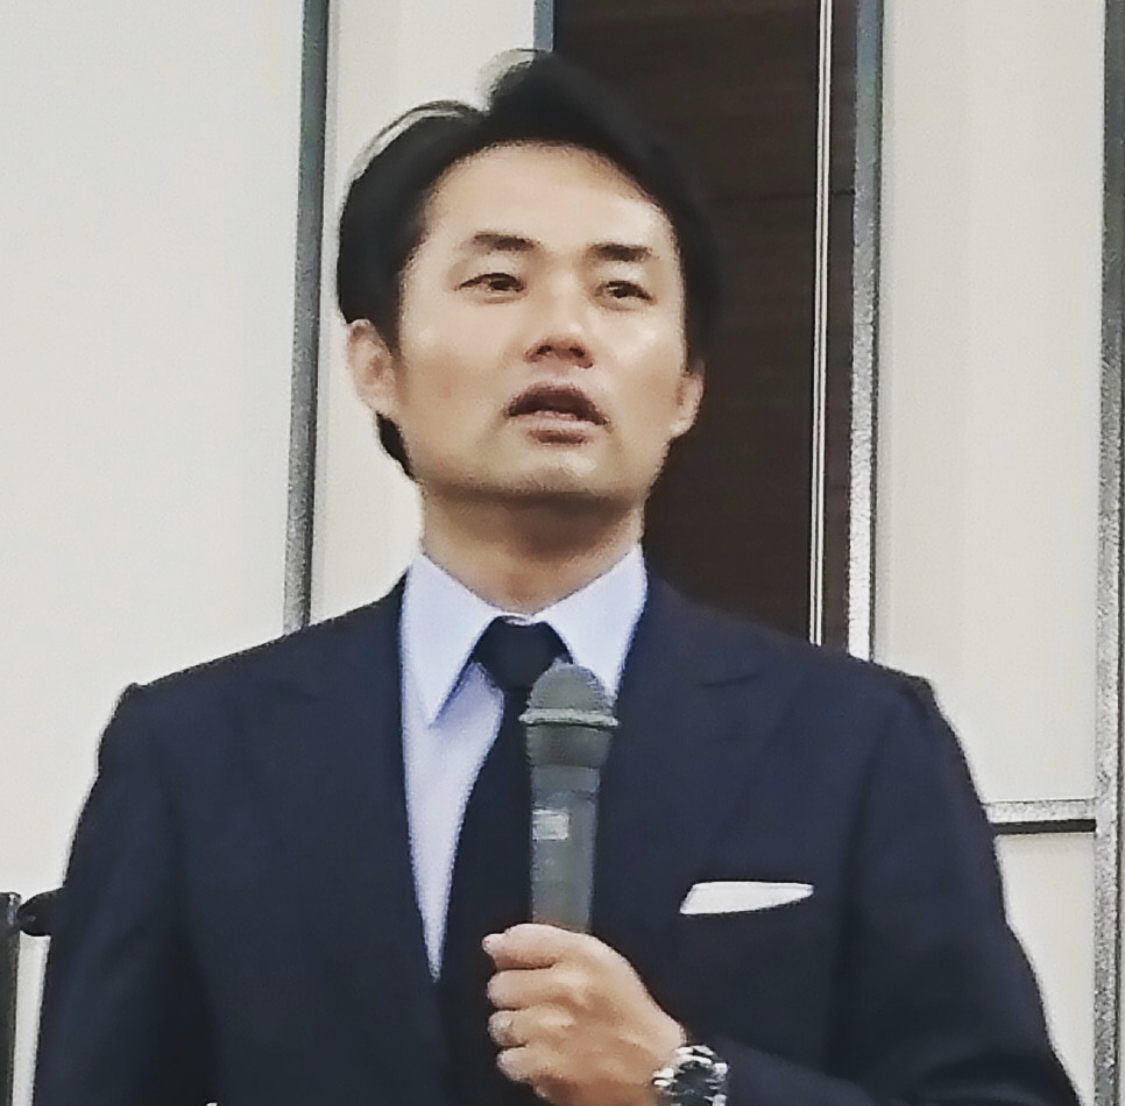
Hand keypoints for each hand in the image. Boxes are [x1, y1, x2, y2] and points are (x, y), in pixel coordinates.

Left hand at [484, 923, 685, 1105]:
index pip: (520, 940)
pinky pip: (509, 1061)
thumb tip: (497, 942)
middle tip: (530, 1002)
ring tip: (538, 1032)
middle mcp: (564, 988)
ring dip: (514, 1030)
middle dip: (510, 993)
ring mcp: (551, 1031)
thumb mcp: (602, 962)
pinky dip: (521, 1062)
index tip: (501, 953)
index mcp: (582, 957)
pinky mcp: (546, 1068)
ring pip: (501, 1025)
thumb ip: (551, 943)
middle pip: (501, 985)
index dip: (505, 948)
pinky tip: (541, 1056)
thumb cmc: (630, 1014)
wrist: (654, 1069)